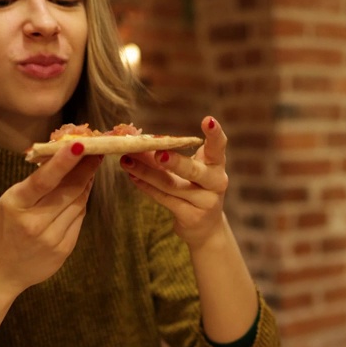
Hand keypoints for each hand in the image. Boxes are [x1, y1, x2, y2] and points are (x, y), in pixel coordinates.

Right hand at [0, 141, 102, 294]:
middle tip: (96, 150)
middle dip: (86, 168)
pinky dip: (81, 202)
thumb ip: (34, 184)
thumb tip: (62, 158)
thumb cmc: (3, 229)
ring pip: (79, 203)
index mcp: (15, 205)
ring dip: (86, 183)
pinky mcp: (64, 249)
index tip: (80, 144)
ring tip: (89, 167)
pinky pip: (79, 218)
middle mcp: (34, 223)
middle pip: (69, 190)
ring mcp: (51, 239)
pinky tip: (81, 192)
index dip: (64, 161)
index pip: (43, 181)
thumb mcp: (10, 201)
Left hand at [119, 115, 229, 249]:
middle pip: (194, 172)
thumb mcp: (192, 170)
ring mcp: (205, 202)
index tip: (207, 119)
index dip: (215, 134)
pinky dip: (146, 187)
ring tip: (127, 160)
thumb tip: (139, 140)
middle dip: (176, 162)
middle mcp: (216, 183)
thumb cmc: (196, 189)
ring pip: (171, 185)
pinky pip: (164, 199)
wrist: (206, 227)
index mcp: (217, 165)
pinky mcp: (191, 217)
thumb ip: (172, 155)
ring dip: (146, 172)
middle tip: (158, 153)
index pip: (218, 147)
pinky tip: (133, 176)